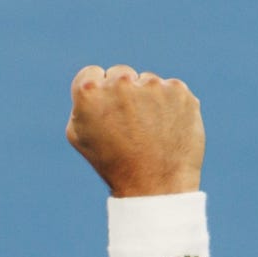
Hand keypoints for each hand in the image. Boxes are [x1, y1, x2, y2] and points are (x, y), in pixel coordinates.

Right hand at [66, 65, 203, 196]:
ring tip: (147, 131)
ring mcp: (152, 85)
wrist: (154, 183)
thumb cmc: (111, 162)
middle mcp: (121, 82)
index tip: (104, 110)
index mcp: (89, 92)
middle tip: (127, 123)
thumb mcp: (80, 136)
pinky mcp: (178, 90)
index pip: (90, 74)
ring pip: (146, 82)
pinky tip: (165, 128)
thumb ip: (83, 104)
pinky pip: (169, 90)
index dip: (96, 93)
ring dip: (147, 99)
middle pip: (119, 73)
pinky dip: (168, 105)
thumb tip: (96, 86)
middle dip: (122, 92)